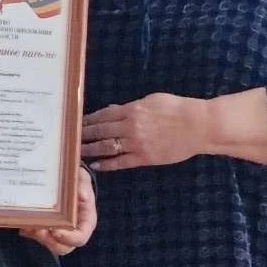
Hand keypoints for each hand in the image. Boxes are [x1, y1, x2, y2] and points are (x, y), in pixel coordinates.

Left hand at [19, 166, 96, 254]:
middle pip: (63, 247)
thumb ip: (83, 185)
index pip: (80, 238)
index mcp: (86, 221)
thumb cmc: (77, 180)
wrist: (68, 179)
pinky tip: (24, 224)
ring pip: (49, 243)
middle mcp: (74, 230)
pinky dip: (30, 232)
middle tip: (39, 230)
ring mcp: (60, 231)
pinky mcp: (48, 228)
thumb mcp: (83, 179)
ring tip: (29, 225)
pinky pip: (38, 236)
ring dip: (38, 238)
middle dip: (50, 241)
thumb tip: (83, 195)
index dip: (69, 238)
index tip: (56, 231)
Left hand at [81, 93, 207, 170]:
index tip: (76, 122)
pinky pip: (121, 162)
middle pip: (101, 131)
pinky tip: (96, 166)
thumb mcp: (151, 100)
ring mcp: (137, 144)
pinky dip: (107, 165)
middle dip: (84, 135)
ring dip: (91, 150)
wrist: (197, 125)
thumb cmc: (176, 108)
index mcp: (132, 110)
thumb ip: (130, 106)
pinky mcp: (145, 158)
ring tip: (77, 152)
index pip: (103, 115)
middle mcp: (130, 127)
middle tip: (69, 138)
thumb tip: (112, 110)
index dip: (88, 119)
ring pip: (107, 148)